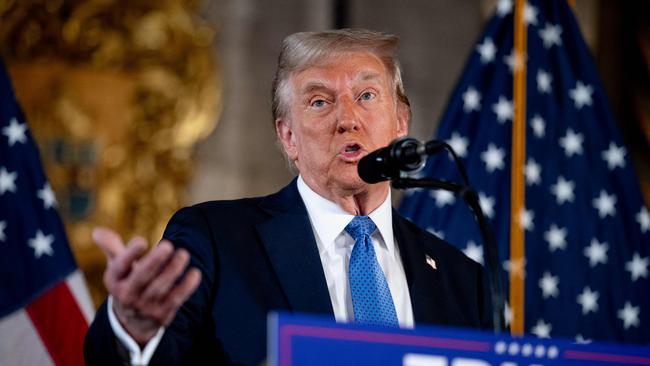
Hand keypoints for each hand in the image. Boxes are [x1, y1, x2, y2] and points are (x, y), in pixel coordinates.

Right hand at [92, 227, 201, 344]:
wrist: (133, 322)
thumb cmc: (127, 283)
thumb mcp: (116, 267)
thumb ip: (111, 247)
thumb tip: (96, 231)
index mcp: (115, 280)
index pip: (120, 267)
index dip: (130, 254)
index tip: (142, 241)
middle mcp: (127, 295)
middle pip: (141, 278)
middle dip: (154, 261)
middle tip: (168, 245)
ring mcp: (145, 306)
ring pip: (159, 288)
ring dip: (172, 270)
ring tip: (183, 254)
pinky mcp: (162, 314)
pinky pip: (175, 300)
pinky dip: (186, 287)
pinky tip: (195, 273)